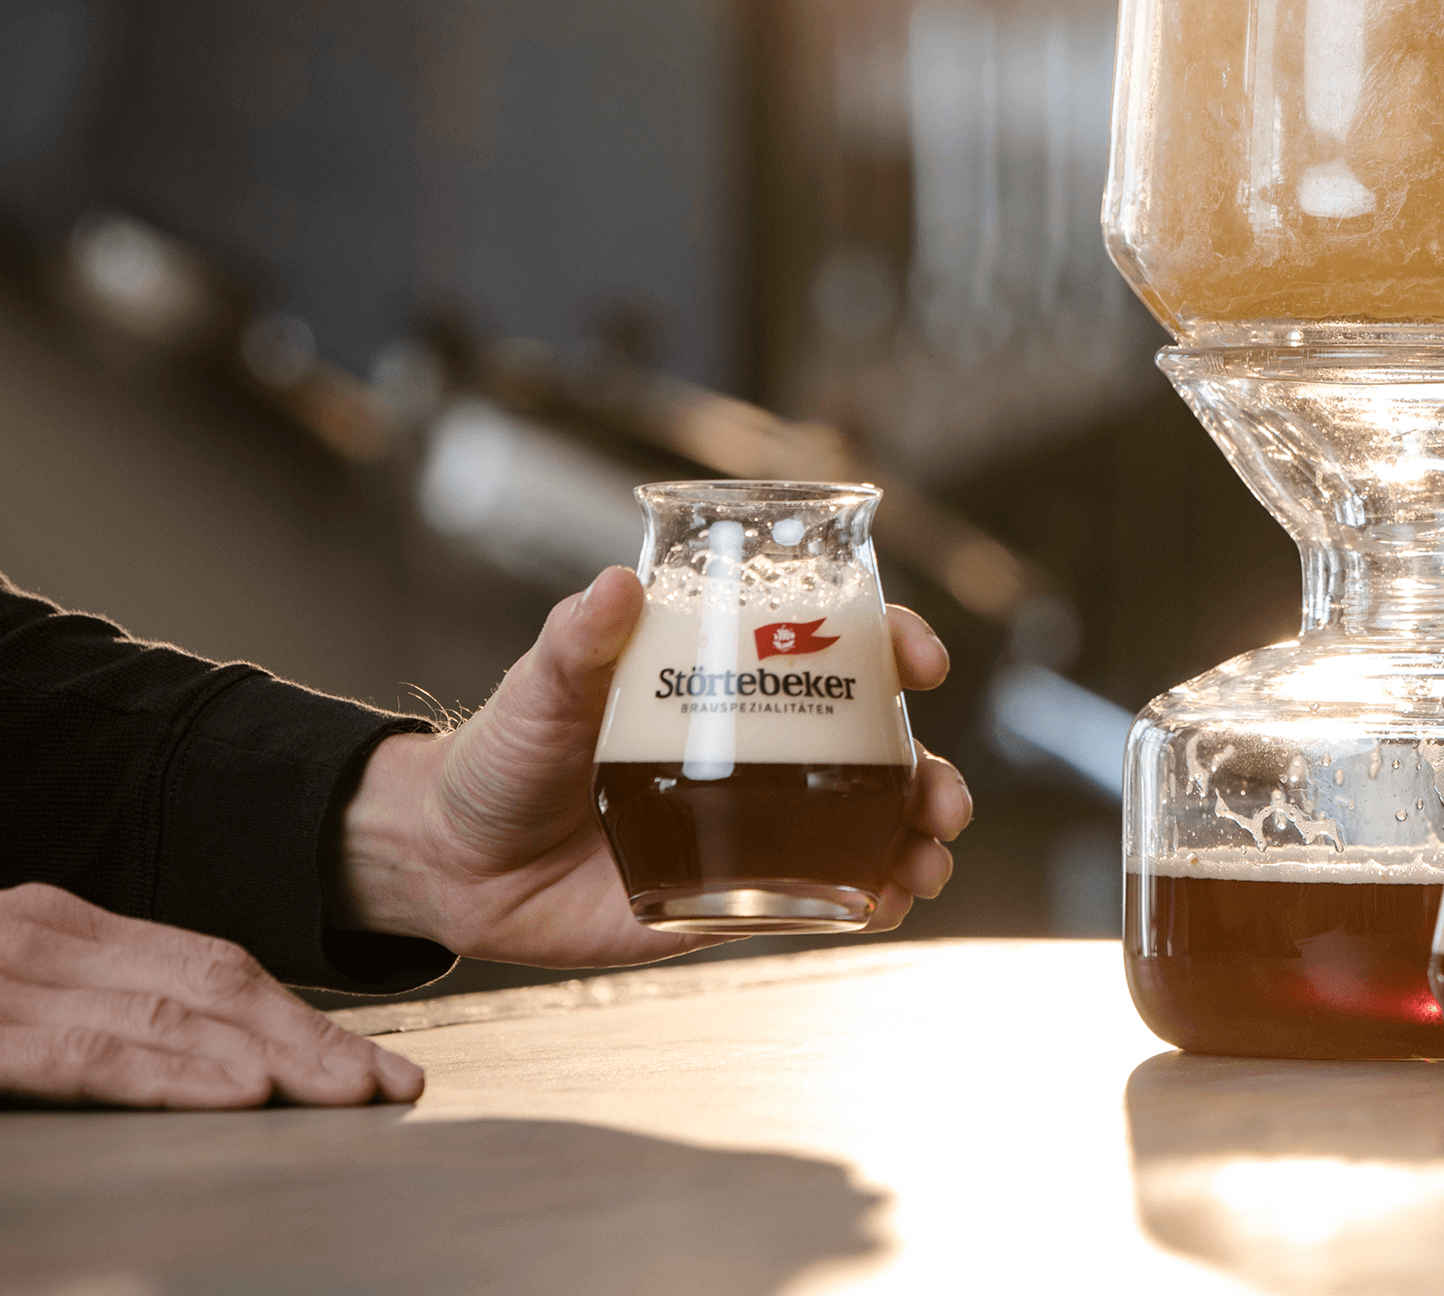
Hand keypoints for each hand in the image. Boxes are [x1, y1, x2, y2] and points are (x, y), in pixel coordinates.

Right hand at [0, 884, 421, 1107]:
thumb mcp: (20, 996)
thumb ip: (101, 1009)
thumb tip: (215, 1055)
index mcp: (67, 930)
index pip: (212, 968)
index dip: (302, 1017)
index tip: (379, 1063)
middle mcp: (44, 942)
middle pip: (211, 992)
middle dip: (312, 1042)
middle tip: (393, 1081)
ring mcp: (7, 984)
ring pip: (169, 1022)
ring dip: (270, 1058)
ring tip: (350, 1088)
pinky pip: (89, 1057)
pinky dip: (171, 1076)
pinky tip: (240, 1094)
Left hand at [337, 568, 975, 967]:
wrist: (452, 862)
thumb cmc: (500, 756)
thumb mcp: (541, 689)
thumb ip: (577, 643)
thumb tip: (614, 585)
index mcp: (729, 683)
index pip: (834, 651)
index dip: (894, 647)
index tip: (923, 662)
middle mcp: (757, 750)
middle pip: (874, 752)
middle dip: (930, 773)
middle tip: (942, 799)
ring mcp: (751, 826)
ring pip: (862, 829)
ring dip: (913, 843)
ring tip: (927, 865)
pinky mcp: (730, 898)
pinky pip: (813, 900)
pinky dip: (863, 903)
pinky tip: (884, 908)